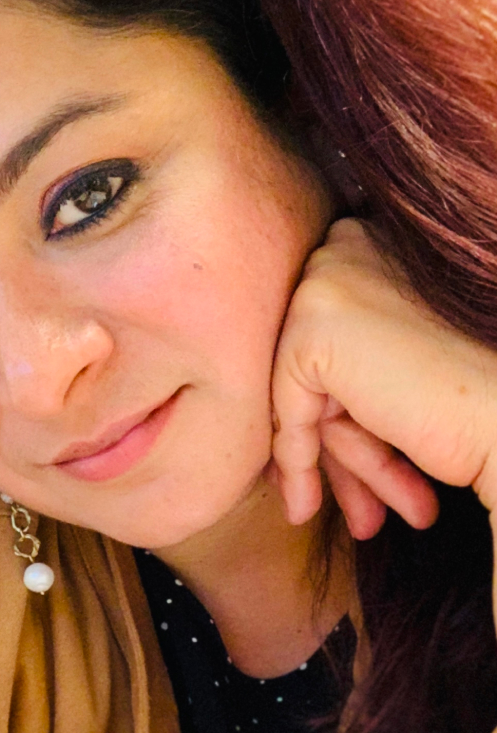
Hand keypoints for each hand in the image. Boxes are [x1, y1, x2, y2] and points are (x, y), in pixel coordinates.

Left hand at [271, 218, 496, 538]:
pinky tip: (305, 506)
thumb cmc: (475, 400)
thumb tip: (294, 410)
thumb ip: (348, 368)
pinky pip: (286, 408)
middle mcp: (345, 247)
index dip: (342, 411)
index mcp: (372, 243)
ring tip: (365, 520)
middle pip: (316, 367)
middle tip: (360, 510)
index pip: (331, 339)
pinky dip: (296, 459)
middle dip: (343, 444)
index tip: (350, 466)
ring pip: (303, 392)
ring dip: (338, 463)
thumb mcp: (398, 373)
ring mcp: (325, 283)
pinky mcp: (312, 327)